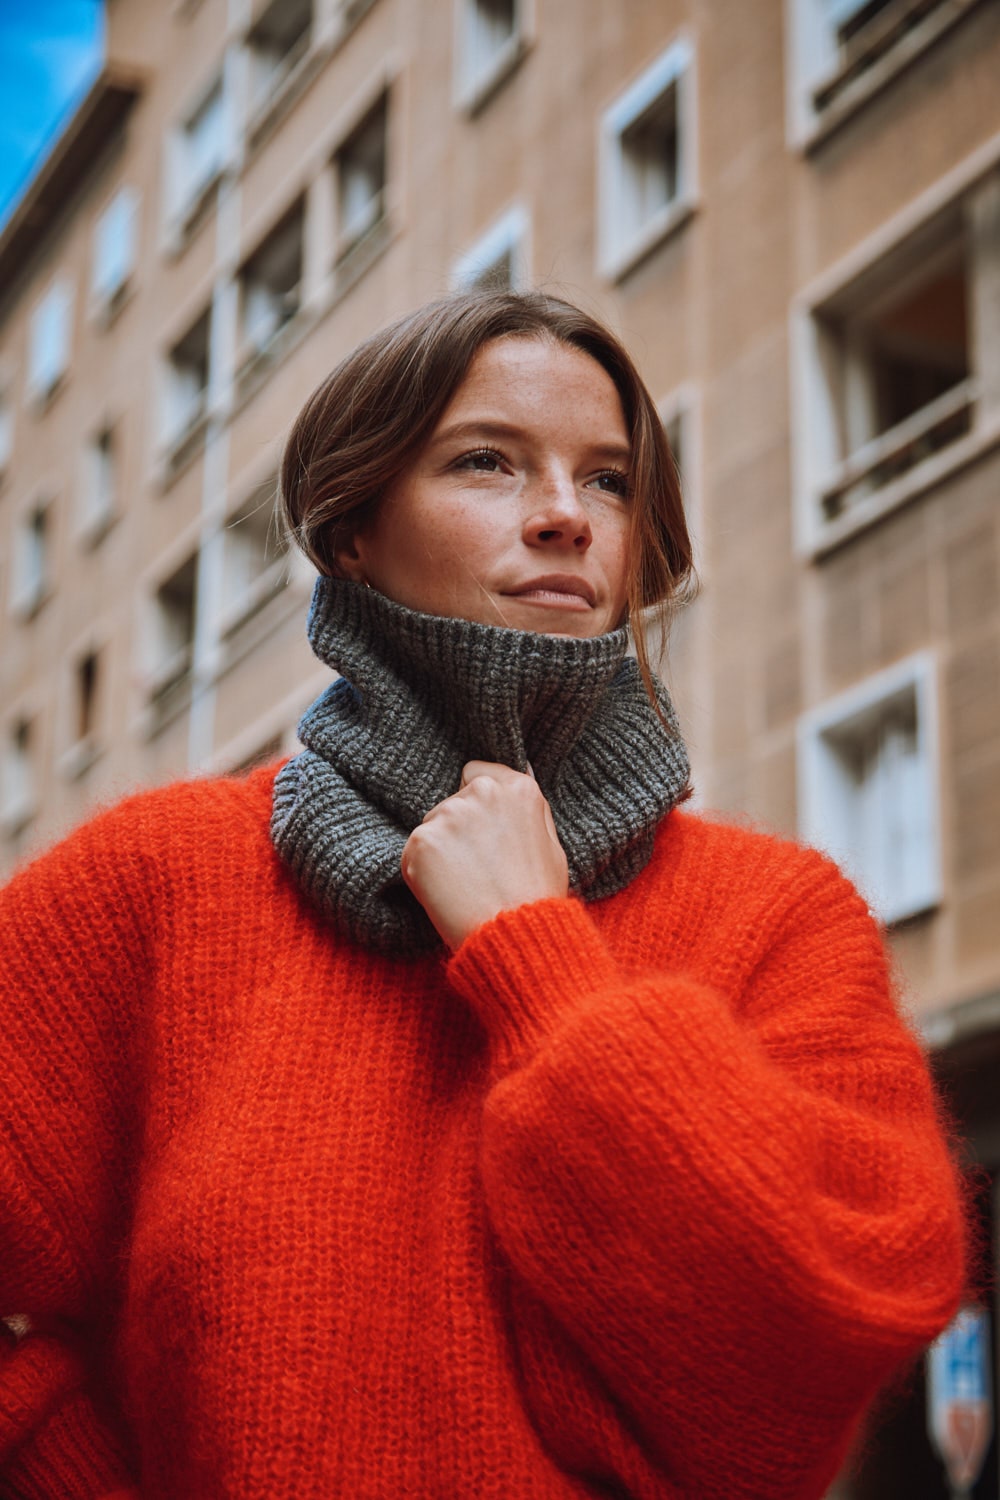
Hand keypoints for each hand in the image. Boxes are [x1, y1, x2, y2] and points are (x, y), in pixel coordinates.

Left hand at [401, 761, 568, 950]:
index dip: (477, 804)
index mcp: (517, 788)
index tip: (484, 832)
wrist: (515, 936)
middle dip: (459, 829)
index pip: (475, 773)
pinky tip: (448, 893)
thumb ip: (530, 810)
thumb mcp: (552, 845)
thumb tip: (520, 775)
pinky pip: (414, 852)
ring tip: (466, 884)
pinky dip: (423, 872)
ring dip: (440, 851)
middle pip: (451, 802)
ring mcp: (448, 815)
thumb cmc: (537, 897)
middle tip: (478, 868)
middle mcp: (482, 792)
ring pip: (431, 827)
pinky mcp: (422, 841)